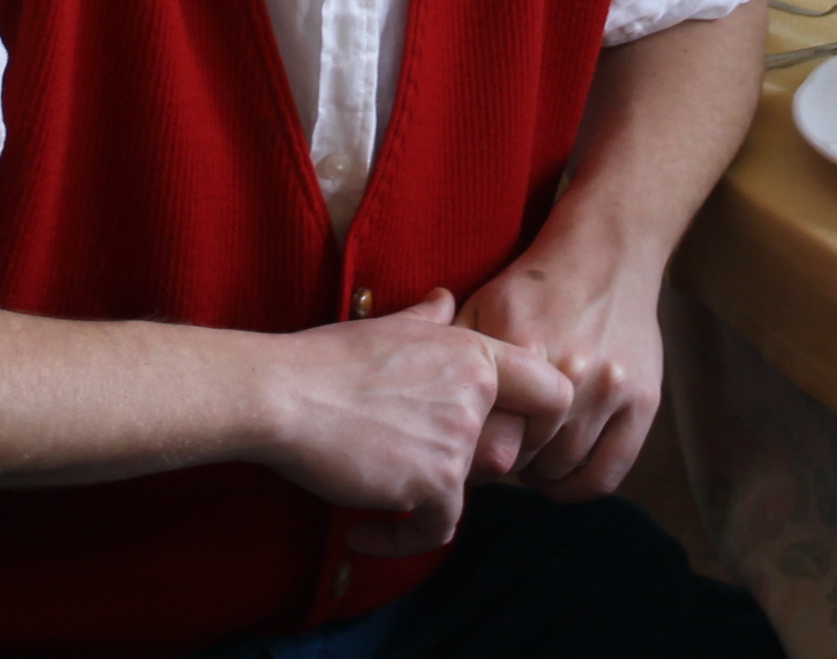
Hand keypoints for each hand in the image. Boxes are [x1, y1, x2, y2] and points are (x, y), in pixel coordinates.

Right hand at [253, 288, 572, 555]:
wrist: (284, 394)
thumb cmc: (326, 358)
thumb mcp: (389, 326)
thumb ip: (430, 319)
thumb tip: (446, 299)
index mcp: (473, 353)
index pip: (551, 390)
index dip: (541, 422)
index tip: (506, 439)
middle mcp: (478, 394)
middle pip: (505, 452)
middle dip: (467, 470)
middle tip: (417, 469)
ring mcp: (460, 440)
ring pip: (467, 491)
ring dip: (426, 500)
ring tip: (377, 498)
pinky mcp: (436, 482)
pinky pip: (438, 528)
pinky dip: (402, 538)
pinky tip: (363, 530)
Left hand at [458, 230, 663, 501]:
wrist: (606, 254)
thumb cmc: (535, 286)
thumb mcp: (482, 305)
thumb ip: (455, 355)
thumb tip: (431, 412)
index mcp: (524, 347)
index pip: (488, 436)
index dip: (472, 450)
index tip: (468, 446)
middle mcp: (571, 371)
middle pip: (523, 456)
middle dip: (504, 459)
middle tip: (498, 449)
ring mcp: (611, 389)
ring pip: (561, 469)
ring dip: (539, 473)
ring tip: (528, 454)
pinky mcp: (644, 402)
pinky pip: (605, 475)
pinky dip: (575, 487)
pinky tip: (558, 474)